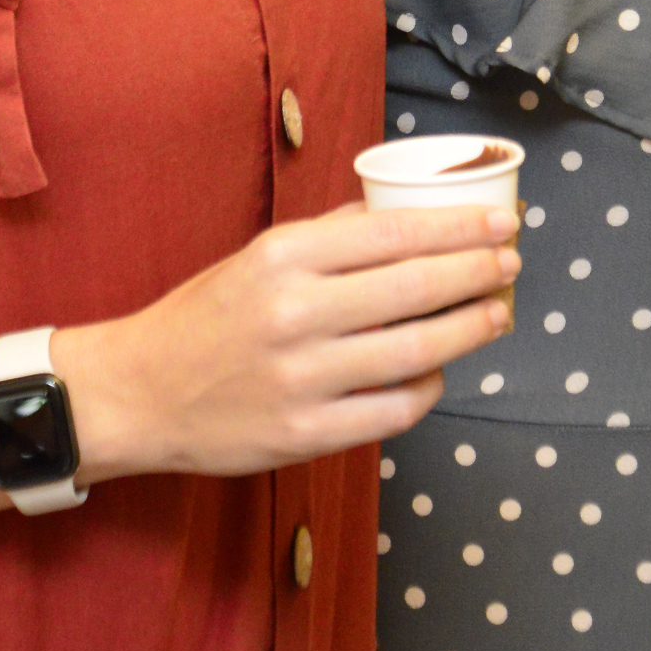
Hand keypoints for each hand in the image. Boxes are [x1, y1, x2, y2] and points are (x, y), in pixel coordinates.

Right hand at [61, 201, 518, 481]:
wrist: (138, 393)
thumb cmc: (205, 318)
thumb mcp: (257, 258)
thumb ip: (329, 239)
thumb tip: (404, 216)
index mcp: (282, 258)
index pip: (393, 233)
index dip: (458, 229)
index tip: (501, 224)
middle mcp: (294, 314)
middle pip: (416, 288)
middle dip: (478, 272)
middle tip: (511, 264)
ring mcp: (301, 379)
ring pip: (416, 351)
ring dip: (469, 329)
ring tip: (497, 313)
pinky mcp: (304, 434)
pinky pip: (392, 410)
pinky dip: (428, 388)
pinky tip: (441, 370)